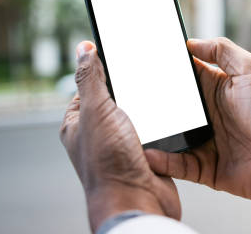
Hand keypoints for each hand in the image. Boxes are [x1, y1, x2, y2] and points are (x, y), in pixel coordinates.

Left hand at [60, 41, 180, 231]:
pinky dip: (165, 124)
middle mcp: (99, 134)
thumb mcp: (96, 110)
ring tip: (159, 101)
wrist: (137, 201)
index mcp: (79, 123)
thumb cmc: (109, 162)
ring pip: (141, 113)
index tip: (122, 55)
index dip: (104, 70)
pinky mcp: (145, 153)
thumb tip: (83, 49)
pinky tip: (171, 119)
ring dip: (151, 108)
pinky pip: (157, 130)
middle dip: (133, 89)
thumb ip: (90, 78)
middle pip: (118, 98)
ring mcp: (123, 144)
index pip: (89, 86)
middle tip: (146, 78)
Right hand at [145, 37, 250, 206]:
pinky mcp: (205, 169)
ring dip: (153, 134)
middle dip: (152, 103)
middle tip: (128, 98)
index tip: (140, 63)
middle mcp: (208, 115)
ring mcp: (205, 143)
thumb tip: (191, 42)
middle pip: (172, 108)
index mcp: (216, 89)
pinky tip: (147, 153)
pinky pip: (178, 165)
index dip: (165, 70)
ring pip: (170, 137)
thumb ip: (222, 51)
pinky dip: (162, 161)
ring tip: (130, 128)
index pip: (184, 76)